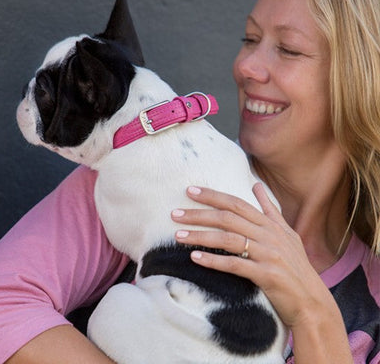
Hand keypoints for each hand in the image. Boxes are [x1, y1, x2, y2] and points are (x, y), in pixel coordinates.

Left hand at [171, 183, 336, 329]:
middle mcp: (268, 235)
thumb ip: (269, 209)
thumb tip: (256, 184)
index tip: (190, 191)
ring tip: (178, 235)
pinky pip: (235, 265)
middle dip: (199, 214)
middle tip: (174, 213)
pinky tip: (195, 258)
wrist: (312, 302)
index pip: (236, 203)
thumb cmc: (296, 266)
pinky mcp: (266, 275)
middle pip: (228, 218)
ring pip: (228, 239)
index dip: (213, 195)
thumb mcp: (286, 233)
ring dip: (200, 236)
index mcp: (270, 224)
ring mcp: (268, 254)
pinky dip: (214, 261)